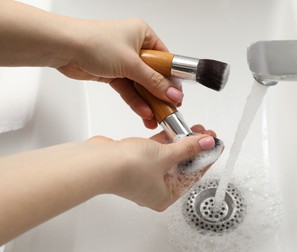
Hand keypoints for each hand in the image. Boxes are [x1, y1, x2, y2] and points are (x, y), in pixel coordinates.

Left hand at [0, 0, 181, 127]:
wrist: (64, 48)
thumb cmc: (93, 42)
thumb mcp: (131, 63)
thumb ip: (154, 81)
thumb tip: (172, 92)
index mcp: (143, 35)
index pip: (165, 60)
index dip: (172, 79)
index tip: (178, 96)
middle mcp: (134, 47)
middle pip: (153, 75)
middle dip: (159, 94)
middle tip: (168, 109)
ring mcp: (123, 61)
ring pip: (140, 85)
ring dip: (148, 101)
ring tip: (157, 117)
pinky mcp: (112, 73)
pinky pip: (128, 90)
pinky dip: (135, 101)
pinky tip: (143, 112)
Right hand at [90, 125, 217, 210]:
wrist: (97, 162)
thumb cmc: (127, 169)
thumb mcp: (166, 156)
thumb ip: (187, 148)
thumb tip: (206, 144)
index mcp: (165, 195)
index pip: (193, 175)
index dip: (206, 158)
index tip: (215, 145)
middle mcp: (155, 188)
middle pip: (183, 166)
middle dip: (195, 147)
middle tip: (206, 134)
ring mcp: (145, 175)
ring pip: (169, 157)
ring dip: (182, 142)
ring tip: (195, 128)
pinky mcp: (136, 162)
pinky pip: (156, 151)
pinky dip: (166, 141)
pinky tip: (175, 130)